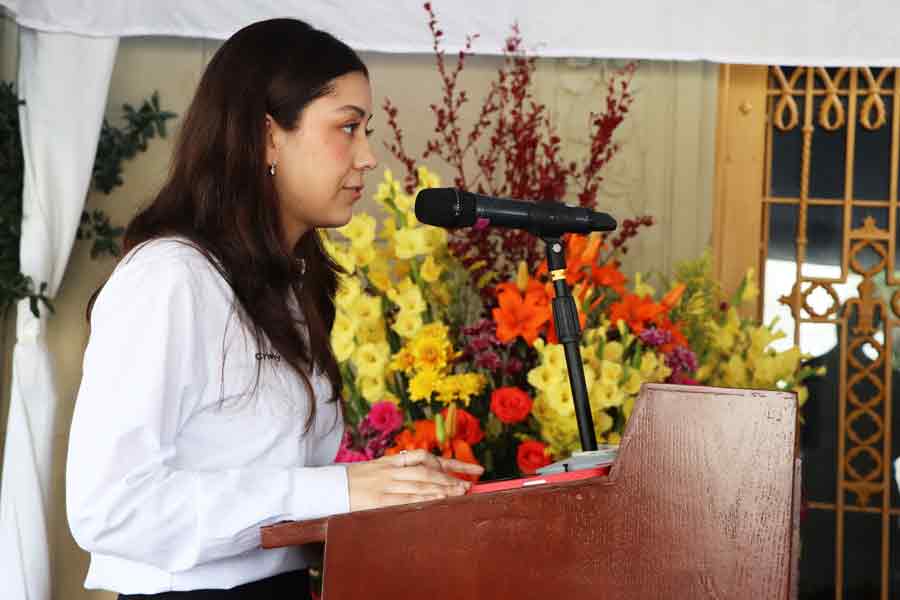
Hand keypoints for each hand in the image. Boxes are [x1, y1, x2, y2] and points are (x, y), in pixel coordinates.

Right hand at [345, 449, 484, 510]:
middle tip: (467, 484)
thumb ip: (397, 468)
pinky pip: (406, 499)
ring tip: (459, 493)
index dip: (451, 462)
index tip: (471, 468)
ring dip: (441, 489)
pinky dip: (423, 500)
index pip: (426, 458)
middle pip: (427, 471)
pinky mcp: (379, 500)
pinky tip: (436, 503)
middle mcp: (391, 470)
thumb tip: (423, 470)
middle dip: (449, 478)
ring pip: (420, 484)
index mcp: (391, 461)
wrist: (327, 487)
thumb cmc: (352, 480)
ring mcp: (385, 484)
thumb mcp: (375, 468)